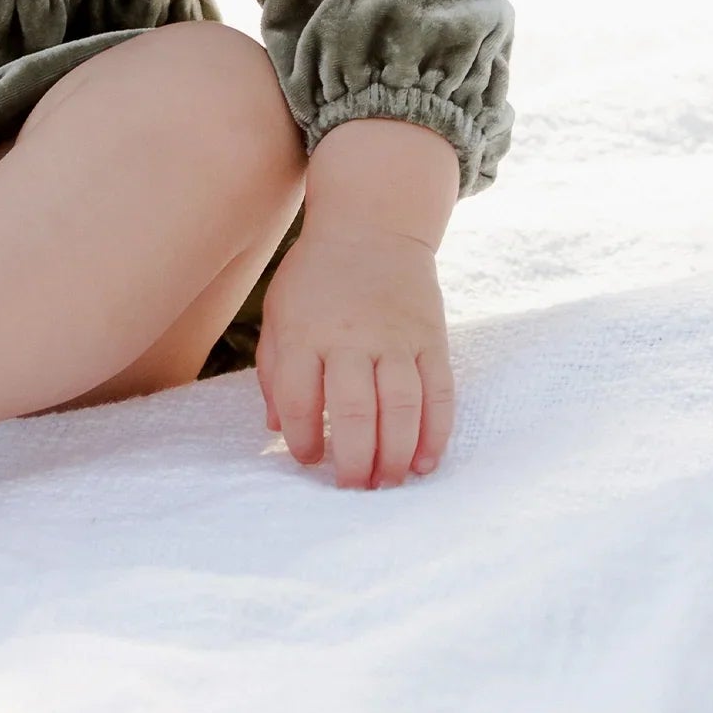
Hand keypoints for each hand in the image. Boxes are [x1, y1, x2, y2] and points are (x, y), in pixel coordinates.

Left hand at [255, 225, 454, 487]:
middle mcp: (350, 336)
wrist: (371, 225)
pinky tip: (424, 462)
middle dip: (354, 461)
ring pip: (401, 407)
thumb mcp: (279, 311)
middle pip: (354, 412)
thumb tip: (275, 428)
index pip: (299, 399)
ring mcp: (395, 337)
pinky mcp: (430, 337)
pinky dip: (435, 433)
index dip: (302, 439)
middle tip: (353, 487)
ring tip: (388, 482)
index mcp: (304, 331)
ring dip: (396, 455)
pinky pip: (438, 393)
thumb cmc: (315, 277)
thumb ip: (274, 370)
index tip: (309, 458)